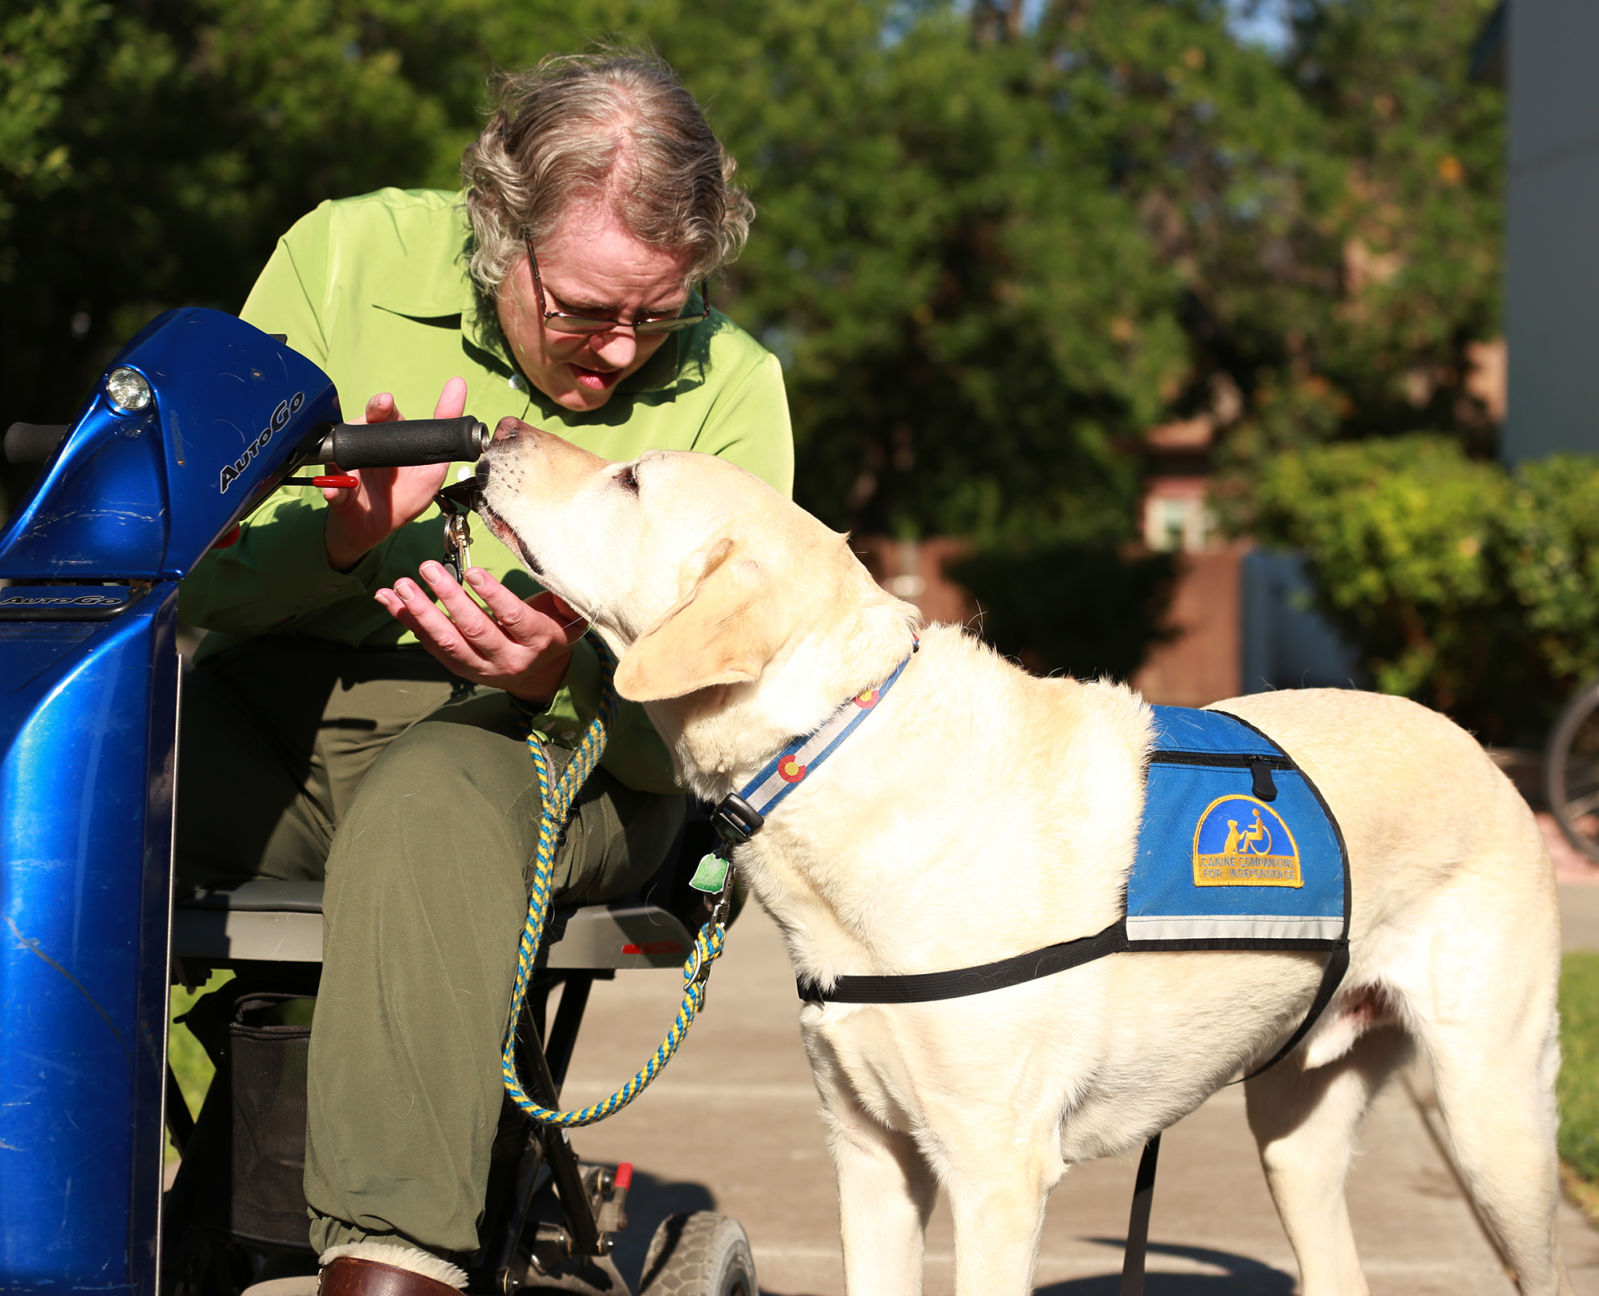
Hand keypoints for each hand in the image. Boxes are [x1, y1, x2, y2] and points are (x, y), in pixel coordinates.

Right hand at [324, 378, 468, 570]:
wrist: (379, 527)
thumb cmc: (405, 493)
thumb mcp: (432, 467)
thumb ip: (445, 437)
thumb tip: (463, 396)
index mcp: (384, 438)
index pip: (383, 414)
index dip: (383, 405)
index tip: (387, 401)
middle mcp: (363, 446)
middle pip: (363, 422)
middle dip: (371, 413)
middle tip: (380, 408)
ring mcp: (347, 467)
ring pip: (341, 450)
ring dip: (344, 449)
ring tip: (353, 454)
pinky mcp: (337, 492)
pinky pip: (333, 489)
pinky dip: (334, 490)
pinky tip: (335, 491)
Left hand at [375, 561, 588, 703]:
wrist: (541, 675)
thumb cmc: (551, 630)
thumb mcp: (567, 615)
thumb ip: (563, 597)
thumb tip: (562, 575)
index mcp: (538, 641)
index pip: (513, 618)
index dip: (492, 596)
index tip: (471, 572)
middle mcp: (509, 659)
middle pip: (475, 630)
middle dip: (449, 599)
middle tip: (428, 569)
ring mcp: (482, 667)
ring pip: (448, 642)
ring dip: (421, 613)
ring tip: (401, 585)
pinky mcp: (460, 668)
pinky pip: (431, 645)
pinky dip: (408, 622)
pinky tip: (389, 600)